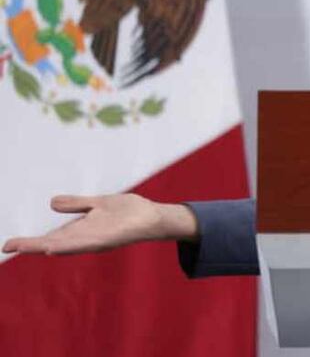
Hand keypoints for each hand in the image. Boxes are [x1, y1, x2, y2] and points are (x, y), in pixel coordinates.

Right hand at [1, 194, 197, 254]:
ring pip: (68, 245)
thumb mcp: (97, 204)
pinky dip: (71, 245)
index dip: (30, 241)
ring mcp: (97, 239)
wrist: (154, 216)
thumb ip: (76, 204)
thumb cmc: (128, 211)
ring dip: (48, 246)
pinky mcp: (109, 238)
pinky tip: (56, 247)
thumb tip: (52, 203)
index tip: (8, 245)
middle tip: (8, 247)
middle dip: (32, 246)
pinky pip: (87, 243)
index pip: (51, 236)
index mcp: (81, 230)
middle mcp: (86, 237)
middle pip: (54, 243)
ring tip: (29, 247)